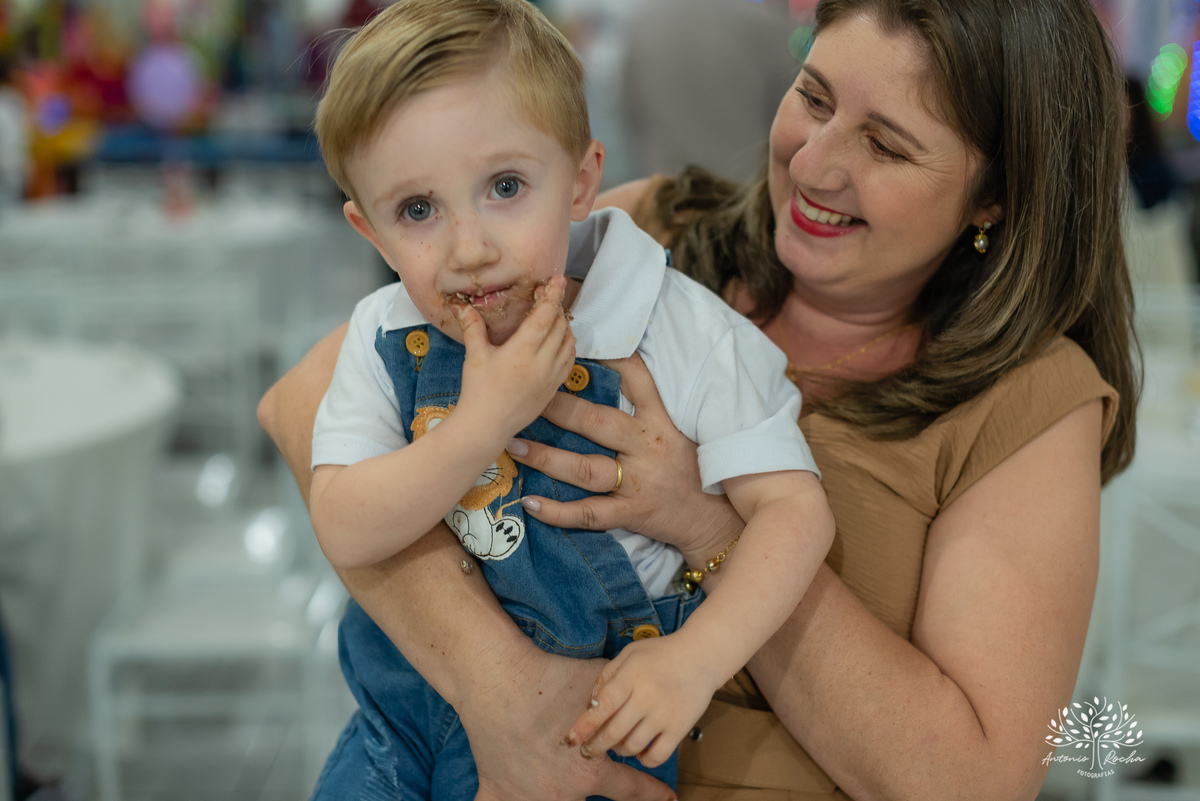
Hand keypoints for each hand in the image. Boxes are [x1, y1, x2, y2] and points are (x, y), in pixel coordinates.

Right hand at [455, 275, 575, 437]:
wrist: (486, 427)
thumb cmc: (478, 391)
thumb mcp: (475, 356)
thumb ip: (473, 327)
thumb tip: (462, 306)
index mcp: (521, 351)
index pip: (544, 316)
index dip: (552, 295)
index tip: (557, 280)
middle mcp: (541, 363)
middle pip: (559, 325)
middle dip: (556, 307)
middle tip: (546, 296)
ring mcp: (551, 376)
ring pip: (569, 342)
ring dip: (564, 325)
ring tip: (553, 316)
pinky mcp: (554, 388)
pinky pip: (570, 360)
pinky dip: (568, 345)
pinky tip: (559, 340)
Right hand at [459, 649, 677, 800]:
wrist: (500, 679)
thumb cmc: (548, 678)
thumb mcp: (595, 681)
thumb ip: (617, 693)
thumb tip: (639, 684)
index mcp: (590, 772)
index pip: (632, 789)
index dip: (653, 793)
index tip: (669, 798)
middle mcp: (564, 792)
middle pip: (589, 800)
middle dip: (592, 787)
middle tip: (592, 776)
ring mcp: (529, 796)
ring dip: (554, 794)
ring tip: (554, 783)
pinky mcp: (497, 790)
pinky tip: (511, 796)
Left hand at [506, 354, 739, 560]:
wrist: (711, 519)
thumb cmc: (690, 470)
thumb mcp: (677, 431)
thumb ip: (647, 408)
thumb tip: (612, 372)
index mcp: (660, 422)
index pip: (637, 381)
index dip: (610, 360)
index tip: (577, 345)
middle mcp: (646, 448)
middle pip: (597, 422)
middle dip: (559, 408)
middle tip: (526, 396)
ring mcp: (637, 483)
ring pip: (585, 468)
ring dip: (546, 458)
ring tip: (514, 446)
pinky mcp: (630, 514)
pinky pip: (588, 514)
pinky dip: (557, 511)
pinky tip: (529, 503)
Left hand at [566, 634, 721, 769]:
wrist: (701, 655)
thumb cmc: (661, 653)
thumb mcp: (629, 654)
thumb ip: (607, 675)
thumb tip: (590, 703)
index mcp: (631, 677)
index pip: (602, 705)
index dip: (584, 725)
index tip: (571, 738)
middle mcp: (646, 697)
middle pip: (613, 732)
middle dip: (595, 746)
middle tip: (588, 750)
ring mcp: (664, 714)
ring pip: (632, 747)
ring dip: (619, 750)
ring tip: (616, 744)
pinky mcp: (680, 727)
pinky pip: (657, 756)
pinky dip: (644, 759)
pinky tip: (640, 750)